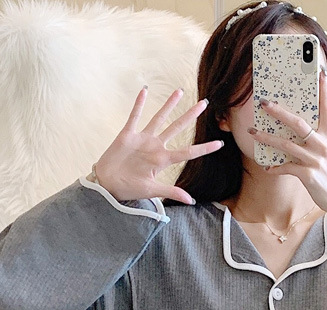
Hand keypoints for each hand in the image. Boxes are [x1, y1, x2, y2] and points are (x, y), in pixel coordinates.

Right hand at [94, 87, 223, 204]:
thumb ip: (171, 192)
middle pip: (177, 127)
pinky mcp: (127, 134)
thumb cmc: (129, 189)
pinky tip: (145, 91)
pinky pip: (134, 116)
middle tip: (205, 103)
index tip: (220, 144)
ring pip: (159, 118)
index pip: (188, 152)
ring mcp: (142, 139)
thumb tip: (191, 201)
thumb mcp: (152, 190)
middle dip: (191, 115)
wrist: (107, 185)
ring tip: (180, 91)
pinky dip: (139, 104)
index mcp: (163, 160)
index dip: (204, 148)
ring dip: (169, 105)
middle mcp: (155, 147)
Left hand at [249, 70, 326, 224]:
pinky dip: (275, 168)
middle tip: (264, 103)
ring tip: (252, 132)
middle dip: (279, 112)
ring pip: (286, 145)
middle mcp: (322, 145)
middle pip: (298, 123)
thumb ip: (316, 139)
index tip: (320, 71)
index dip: (323, 89)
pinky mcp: (308, 175)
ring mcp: (315, 160)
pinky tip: (267, 167)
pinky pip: (286, 168)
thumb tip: (298, 130)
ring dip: (267, 138)